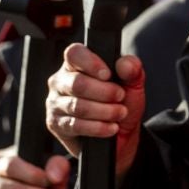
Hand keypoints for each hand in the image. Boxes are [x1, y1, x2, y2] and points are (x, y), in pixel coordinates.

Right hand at [45, 44, 145, 174]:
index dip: (91, 63)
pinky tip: (110, 127)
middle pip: (77, 83)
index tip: (108, 75)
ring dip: (104, 111)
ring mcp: (55, 103)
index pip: (74, 53)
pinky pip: (75, 125)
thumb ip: (132, 69)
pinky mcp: (55, 124)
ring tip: (120, 113)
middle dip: (105, 92)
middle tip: (120, 97)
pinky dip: (98, 127)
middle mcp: (61, 81)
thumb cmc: (121, 103)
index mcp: (76, 64)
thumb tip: (124, 65)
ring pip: (77, 106)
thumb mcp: (133, 84)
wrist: (121, 135)